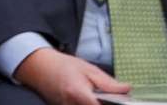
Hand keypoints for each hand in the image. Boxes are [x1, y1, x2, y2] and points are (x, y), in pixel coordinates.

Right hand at [13, 45, 129, 104]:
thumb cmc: (64, 66)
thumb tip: (127, 90)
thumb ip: (108, 82)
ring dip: (97, 104)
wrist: (39, 67)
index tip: (124, 102)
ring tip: (99, 97)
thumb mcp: (88, 69)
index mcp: (79, 93)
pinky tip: (91, 99)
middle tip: (114, 98)